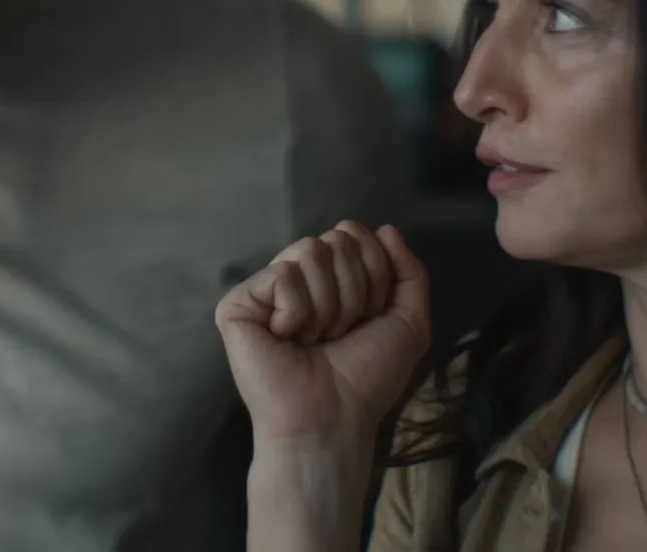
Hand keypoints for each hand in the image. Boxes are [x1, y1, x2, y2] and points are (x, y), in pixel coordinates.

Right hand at [215, 221, 430, 449]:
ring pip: (309, 252)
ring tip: (313, 340)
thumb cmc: (367, 378)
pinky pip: (282, 276)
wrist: (333, 418)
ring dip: (327, 305)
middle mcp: (298, 278)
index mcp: (331, 279)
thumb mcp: (409, 323)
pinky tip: (286, 339)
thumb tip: (386, 228)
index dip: (374, 274)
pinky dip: (297, 313)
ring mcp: (265, 290)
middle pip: (335, 240)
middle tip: (339, 334)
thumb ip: (409, 273)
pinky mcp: (238, 304)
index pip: (355, 235)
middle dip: (353, 291)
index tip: (369, 319)